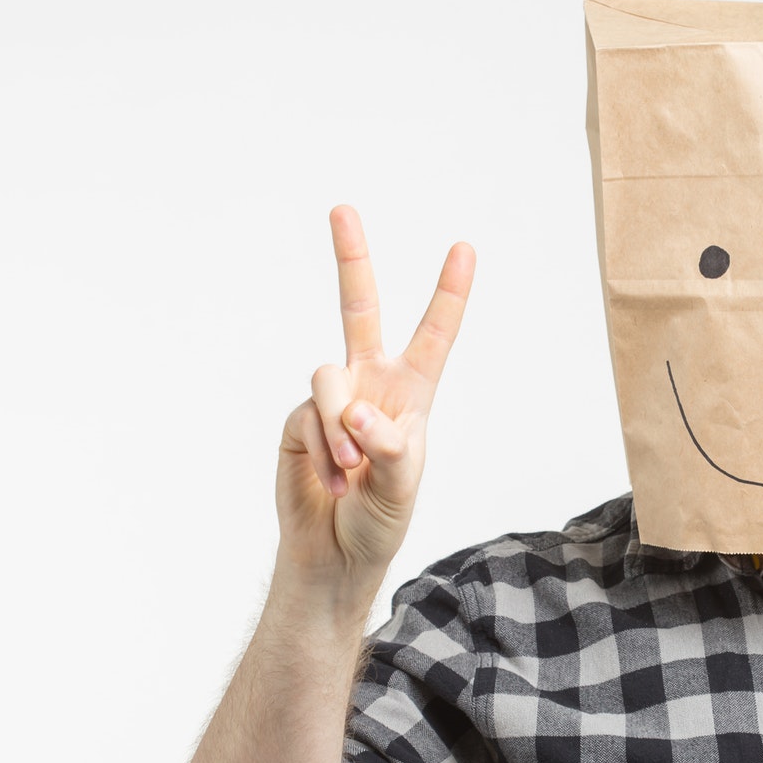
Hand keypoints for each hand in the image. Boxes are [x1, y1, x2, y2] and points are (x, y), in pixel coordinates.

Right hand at [275, 205, 474, 586]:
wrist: (335, 554)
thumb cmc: (381, 518)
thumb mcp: (403, 486)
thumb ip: (390, 446)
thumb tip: (357, 411)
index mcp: (411, 392)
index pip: (433, 334)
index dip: (448, 293)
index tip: (464, 247)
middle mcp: (370, 384)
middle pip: (358, 308)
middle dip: (350, 258)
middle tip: (341, 208)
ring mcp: (330, 399)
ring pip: (329, 377)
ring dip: (341, 425)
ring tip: (351, 468)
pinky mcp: (297, 420)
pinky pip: (307, 415)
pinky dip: (322, 450)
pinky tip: (331, 479)